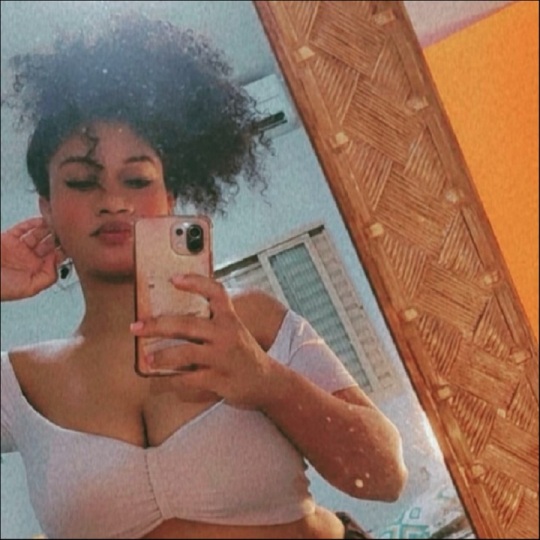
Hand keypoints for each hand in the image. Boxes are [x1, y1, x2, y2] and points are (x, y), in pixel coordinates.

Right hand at [1, 217, 66, 300]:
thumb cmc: (0, 287)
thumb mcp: (29, 288)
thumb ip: (47, 277)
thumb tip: (57, 262)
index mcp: (36, 272)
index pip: (56, 259)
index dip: (65, 250)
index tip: (73, 243)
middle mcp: (30, 260)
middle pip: (49, 245)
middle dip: (59, 237)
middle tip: (67, 229)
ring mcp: (19, 248)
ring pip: (38, 235)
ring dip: (48, 228)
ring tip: (57, 222)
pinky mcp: (8, 239)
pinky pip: (23, 228)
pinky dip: (32, 223)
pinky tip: (42, 219)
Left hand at [130, 274, 276, 408]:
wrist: (267, 381)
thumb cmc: (243, 354)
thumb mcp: (234, 332)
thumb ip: (213, 323)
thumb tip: (173, 321)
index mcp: (230, 319)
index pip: (216, 293)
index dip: (195, 283)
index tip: (174, 279)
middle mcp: (227, 335)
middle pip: (188, 325)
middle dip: (157, 325)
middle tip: (136, 327)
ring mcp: (223, 358)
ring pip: (186, 353)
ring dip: (162, 356)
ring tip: (147, 358)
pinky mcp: (219, 379)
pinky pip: (189, 379)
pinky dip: (172, 379)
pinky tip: (162, 379)